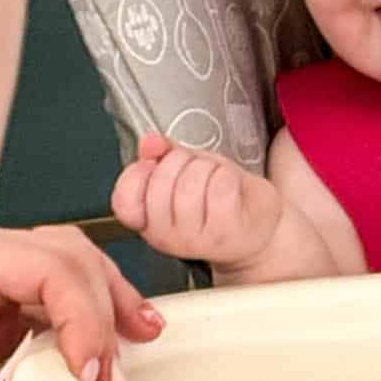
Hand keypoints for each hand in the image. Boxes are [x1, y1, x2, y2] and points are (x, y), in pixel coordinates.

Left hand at [0, 222, 161, 380]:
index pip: (42, 264)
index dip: (81, 314)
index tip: (91, 371)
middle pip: (65, 257)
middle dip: (103, 308)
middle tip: (110, 375)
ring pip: (68, 269)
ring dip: (108, 302)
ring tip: (140, 340)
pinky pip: (52, 303)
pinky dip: (88, 322)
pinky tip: (109, 347)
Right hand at [111, 131, 287, 269]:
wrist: (257, 230)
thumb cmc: (219, 200)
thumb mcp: (184, 172)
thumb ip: (161, 156)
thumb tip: (148, 142)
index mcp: (148, 223)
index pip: (124, 199)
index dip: (138, 174)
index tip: (154, 166)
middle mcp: (166, 237)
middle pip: (162, 177)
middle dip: (183, 161)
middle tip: (196, 173)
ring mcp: (195, 238)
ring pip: (192, 179)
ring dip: (209, 168)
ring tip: (216, 181)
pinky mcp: (226, 231)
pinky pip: (221, 185)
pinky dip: (229, 176)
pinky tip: (232, 187)